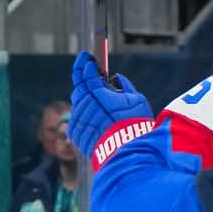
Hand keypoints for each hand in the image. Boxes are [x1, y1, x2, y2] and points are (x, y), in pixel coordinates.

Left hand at [68, 51, 153, 165]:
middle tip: (90, 74)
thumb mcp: (137, 100)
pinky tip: (98, 119)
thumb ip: (124, 86)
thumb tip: (115, 79)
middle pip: (80, 87)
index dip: (86, 63)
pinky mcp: (75, 133)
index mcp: (96, 93)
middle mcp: (83, 104)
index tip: (88, 57)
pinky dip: (86, 115)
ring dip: (87, 100)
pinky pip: (79, 119)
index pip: (86, 72)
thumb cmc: (136, 126)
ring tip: (100, 103)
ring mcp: (77, 119)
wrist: (128, 155)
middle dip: (85, 80)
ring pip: (79, 103)